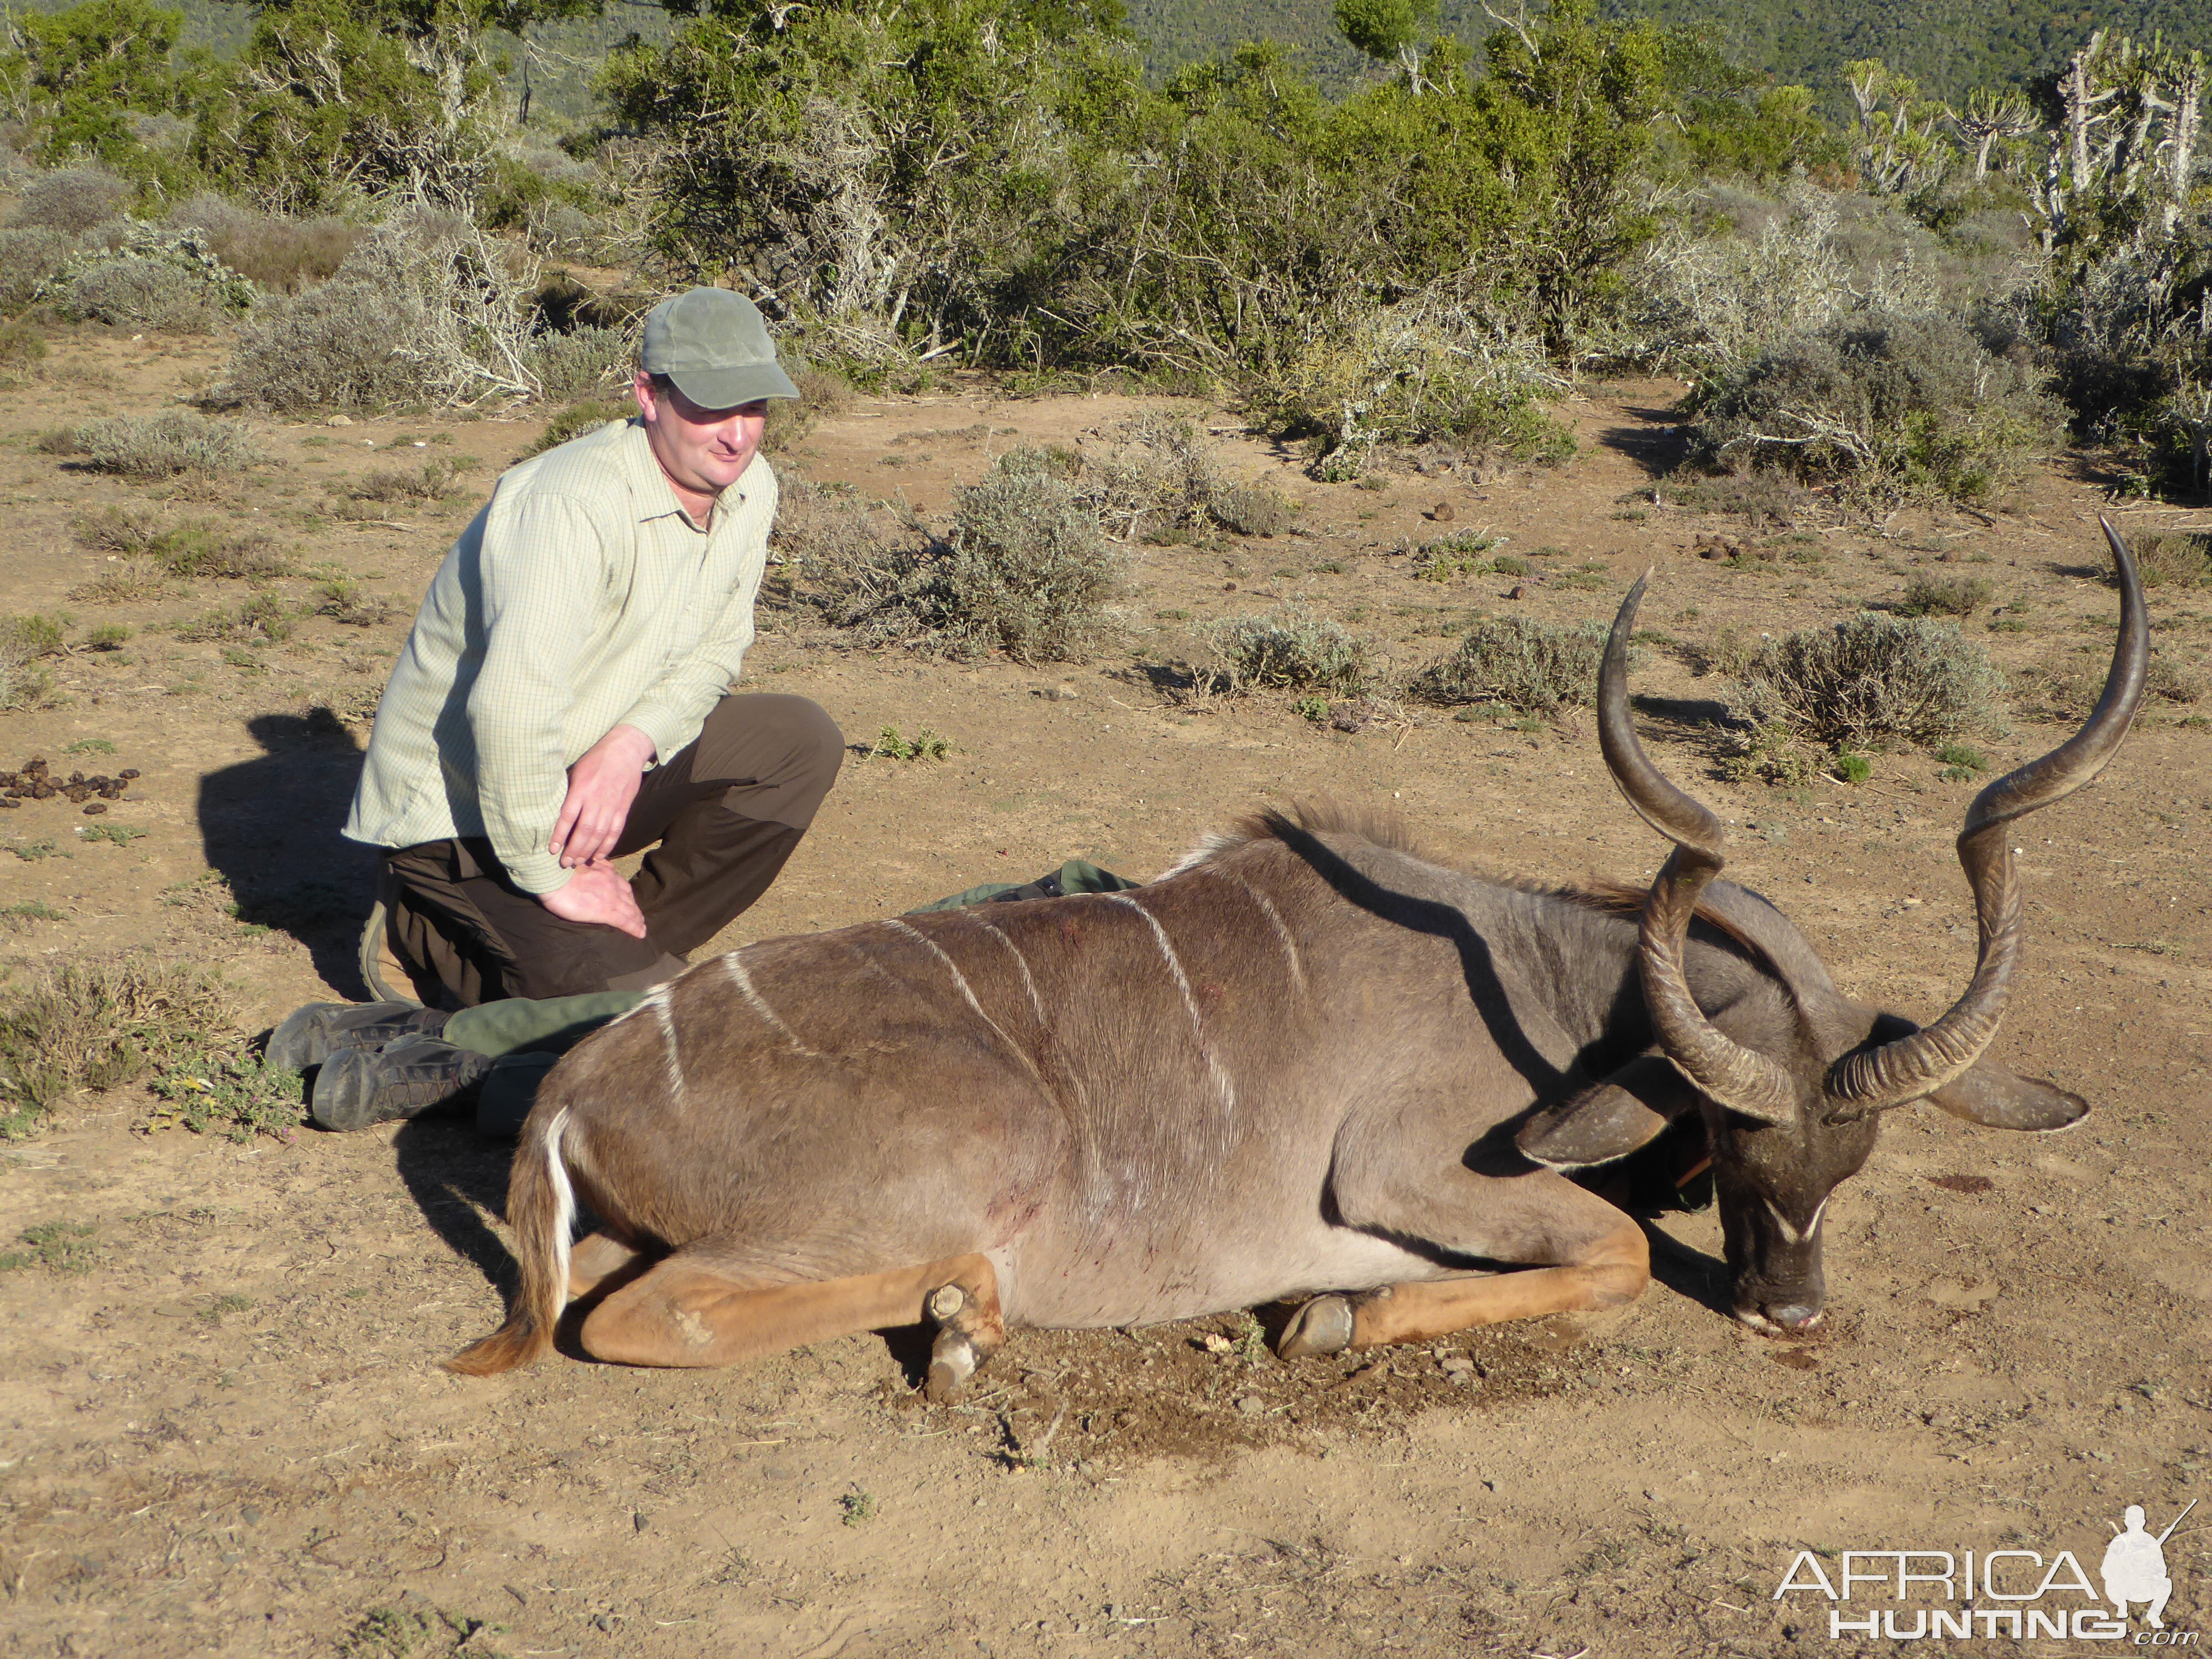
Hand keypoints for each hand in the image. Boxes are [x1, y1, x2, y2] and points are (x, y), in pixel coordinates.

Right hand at [538, 861, 647, 938]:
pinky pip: (623, 921)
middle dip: (635, 909)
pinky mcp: (604, 911)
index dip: (629, 896)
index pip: (623, 886)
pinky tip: (640, 934)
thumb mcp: (582, 861)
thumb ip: (595, 865)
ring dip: (637, 920)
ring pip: (630, 911)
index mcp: (606, 872)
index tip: (631, 903)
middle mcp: (612, 884)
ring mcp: (610, 898)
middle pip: (629, 899)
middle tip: (640, 918)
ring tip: (641, 927)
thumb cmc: (561, 870)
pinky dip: (633, 928)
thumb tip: (601, 865)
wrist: (553, 876)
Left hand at [550, 724, 655, 868]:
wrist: (625, 751)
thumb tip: (555, 809)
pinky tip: (599, 855)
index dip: (559, 835)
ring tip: (578, 861)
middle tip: (565, 863)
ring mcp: (611, 806)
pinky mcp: (623, 809)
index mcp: (582, 789)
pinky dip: (607, 845)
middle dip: (574, 849)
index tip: (552, 850)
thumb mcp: (577, 769)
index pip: (568, 816)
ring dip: (588, 851)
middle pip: (584, 831)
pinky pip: (615, 831)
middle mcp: (596, 799)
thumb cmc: (596, 759)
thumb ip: (569, 790)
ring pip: (599, 834)